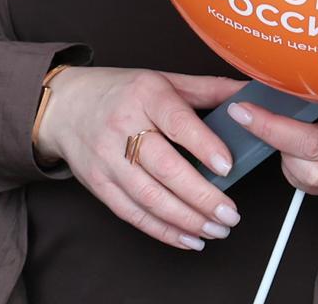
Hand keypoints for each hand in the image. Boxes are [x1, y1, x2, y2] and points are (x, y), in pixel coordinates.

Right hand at [33, 67, 246, 251]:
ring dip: (186, 219)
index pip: (177, 122)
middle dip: (201, 196)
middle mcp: (124, 126)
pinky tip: (187, 238)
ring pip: (149, 197)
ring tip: (215, 229)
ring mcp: (108, 159)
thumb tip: (251, 94)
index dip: (204, 145)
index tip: (228, 166)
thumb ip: (210, 89)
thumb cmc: (123, 92)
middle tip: (230, 213)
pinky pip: (132, 213)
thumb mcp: (165, 79)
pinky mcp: (99, 184)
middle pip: (165, 167)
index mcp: (146, 94)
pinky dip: (162, 230)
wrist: (66, 106)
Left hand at [231, 99, 317, 197]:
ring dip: (286, 155)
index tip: (259, 95)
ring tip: (285, 137)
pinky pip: (305, 185)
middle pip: (314, 145)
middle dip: (273, 131)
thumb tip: (279, 69)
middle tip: (244, 115)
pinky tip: (294, 154)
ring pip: (308, 172)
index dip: (297, 96)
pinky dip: (292, 169)